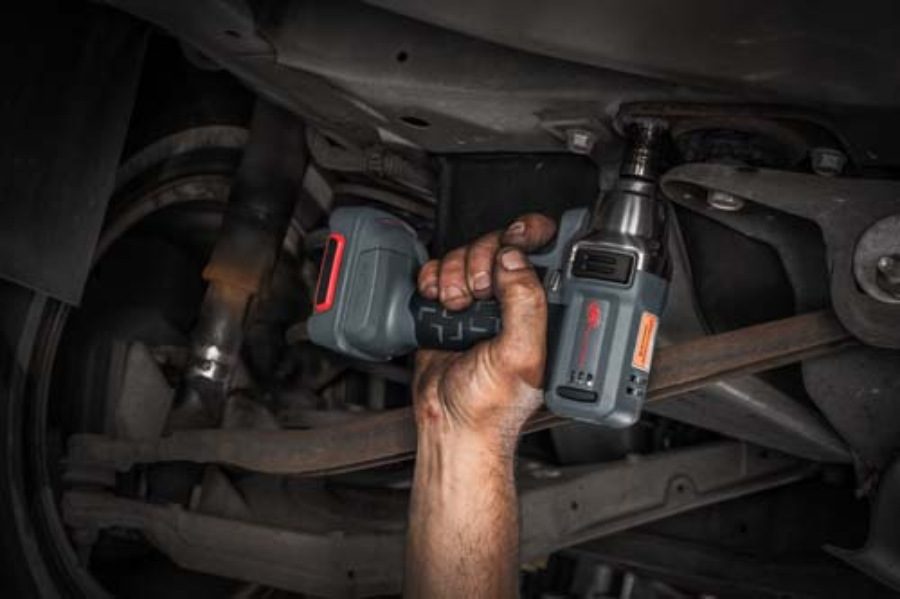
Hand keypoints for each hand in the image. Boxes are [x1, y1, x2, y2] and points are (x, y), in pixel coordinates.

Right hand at [413, 214, 556, 451]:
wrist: (449, 424)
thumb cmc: (491, 406)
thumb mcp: (520, 355)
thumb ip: (525, 304)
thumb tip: (514, 260)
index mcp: (545, 309)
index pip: (546, 250)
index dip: (530, 234)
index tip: (516, 237)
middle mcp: (516, 301)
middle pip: (499, 243)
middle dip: (482, 262)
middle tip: (482, 295)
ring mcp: (483, 302)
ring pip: (467, 253)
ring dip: (454, 275)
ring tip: (458, 308)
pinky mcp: (452, 305)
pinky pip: (440, 269)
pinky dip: (433, 279)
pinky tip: (438, 303)